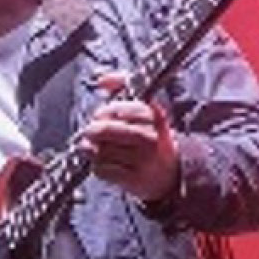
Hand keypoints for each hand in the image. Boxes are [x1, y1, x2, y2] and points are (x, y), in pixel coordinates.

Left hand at [79, 71, 178, 204]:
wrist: (169, 174)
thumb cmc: (149, 136)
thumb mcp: (143, 109)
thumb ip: (123, 85)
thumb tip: (102, 79)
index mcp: (156, 119)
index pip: (125, 109)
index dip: (108, 110)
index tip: (102, 114)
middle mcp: (152, 140)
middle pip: (108, 131)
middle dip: (94, 129)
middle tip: (90, 130)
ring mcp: (144, 161)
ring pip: (103, 151)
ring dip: (91, 148)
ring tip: (93, 147)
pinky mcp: (134, 180)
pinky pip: (103, 170)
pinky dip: (96, 166)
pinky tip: (101, 163)